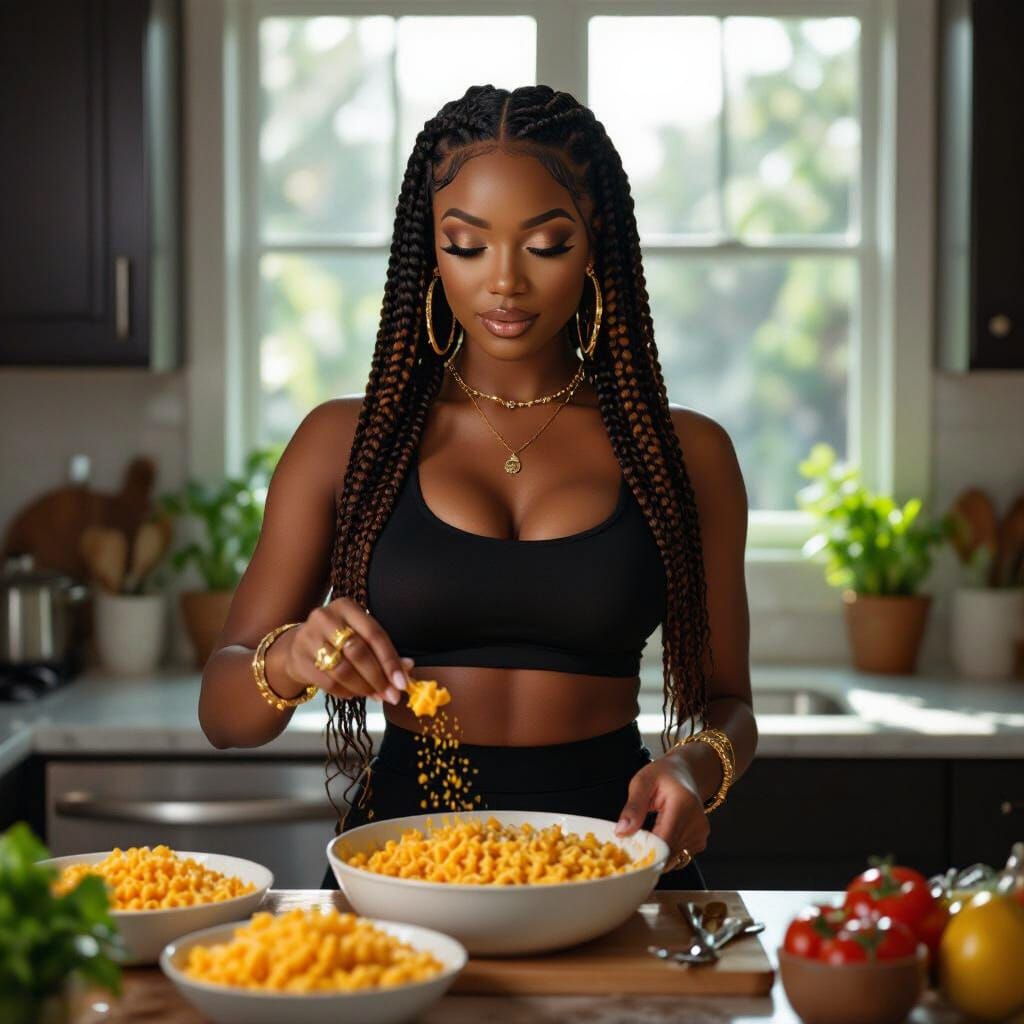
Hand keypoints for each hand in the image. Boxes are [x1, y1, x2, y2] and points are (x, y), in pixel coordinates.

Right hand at [274, 598, 413, 704]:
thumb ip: (384, 652)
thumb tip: (408, 669)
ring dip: (363, 688)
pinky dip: (346, 692)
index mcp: (347, 606)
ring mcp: (309, 637)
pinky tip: (354, 694)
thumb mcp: (361, 637)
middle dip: (378, 678)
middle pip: (358, 652)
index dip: (390, 661)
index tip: (402, 683)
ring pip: (343, 670)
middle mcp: (326, 617)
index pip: (374, 634)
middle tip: (391, 696)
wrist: (298, 646)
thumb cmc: (339, 640)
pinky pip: (328, 683)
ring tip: (375, 696)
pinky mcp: (299, 659)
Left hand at [614, 749, 709, 870]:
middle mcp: (697, 822)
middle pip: (669, 853)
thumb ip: (633, 807)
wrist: (684, 773)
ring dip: (657, 854)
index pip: (665, 841)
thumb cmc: (663, 775)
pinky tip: (659, 837)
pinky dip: (666, 852)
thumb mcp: (642, 782)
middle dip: (648, 854)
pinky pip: (679, 856)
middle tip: (633, 841)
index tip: (629, 851)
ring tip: (647, 835)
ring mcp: (700, 834)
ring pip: (673, 858)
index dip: (645, 851)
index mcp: (683, 805)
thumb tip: (621, 832)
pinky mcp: (700, 842)